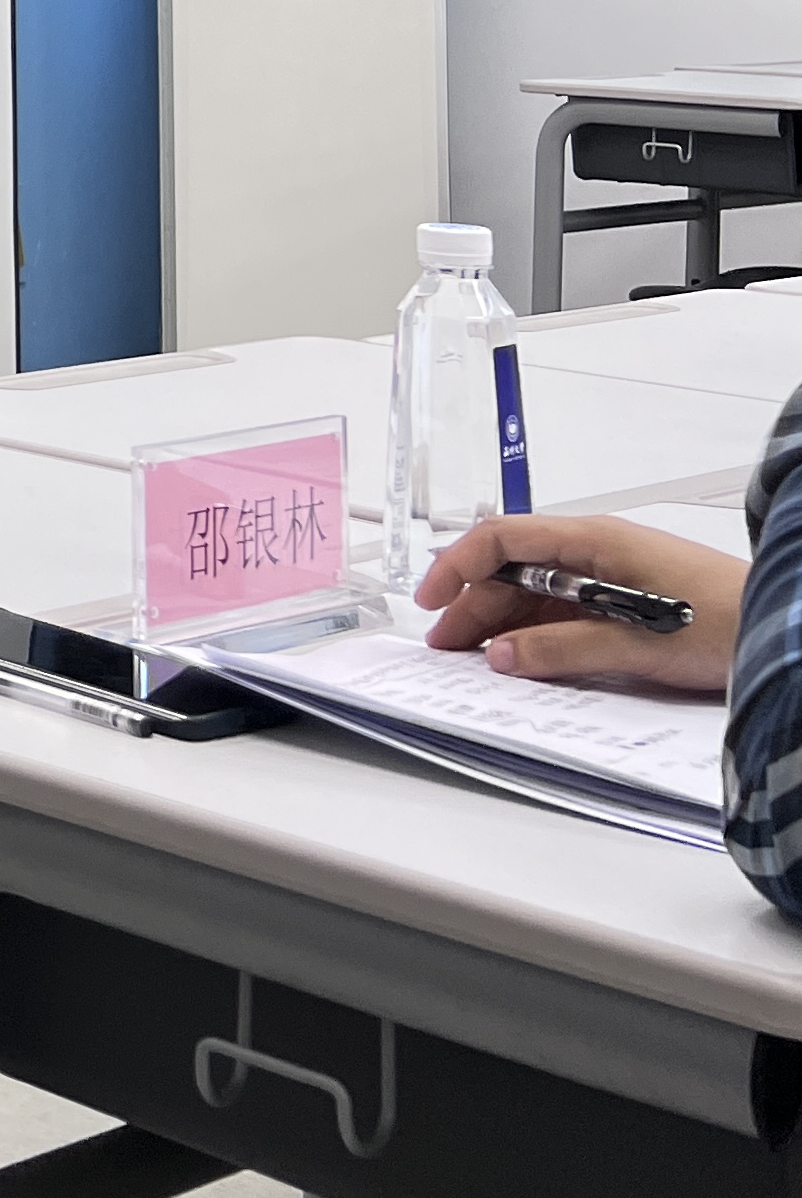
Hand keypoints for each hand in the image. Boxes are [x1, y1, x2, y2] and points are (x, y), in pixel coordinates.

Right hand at [414, 514, 744, 691]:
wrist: (783, 629)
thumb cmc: (726, 622)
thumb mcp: (638, 643)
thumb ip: (564, 648)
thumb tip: (503, 657)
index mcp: (593, 541)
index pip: (503, 539)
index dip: (458, 566)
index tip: (432, 601)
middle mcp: (596, 550)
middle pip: (514, 570)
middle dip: (474, 605)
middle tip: (447, 647)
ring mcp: (610, 574)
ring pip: (536, 592)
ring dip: (503, 622)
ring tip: (477, 658)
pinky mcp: (625, 599)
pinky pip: (565, 609)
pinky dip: (536, 632)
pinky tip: (523, 656)